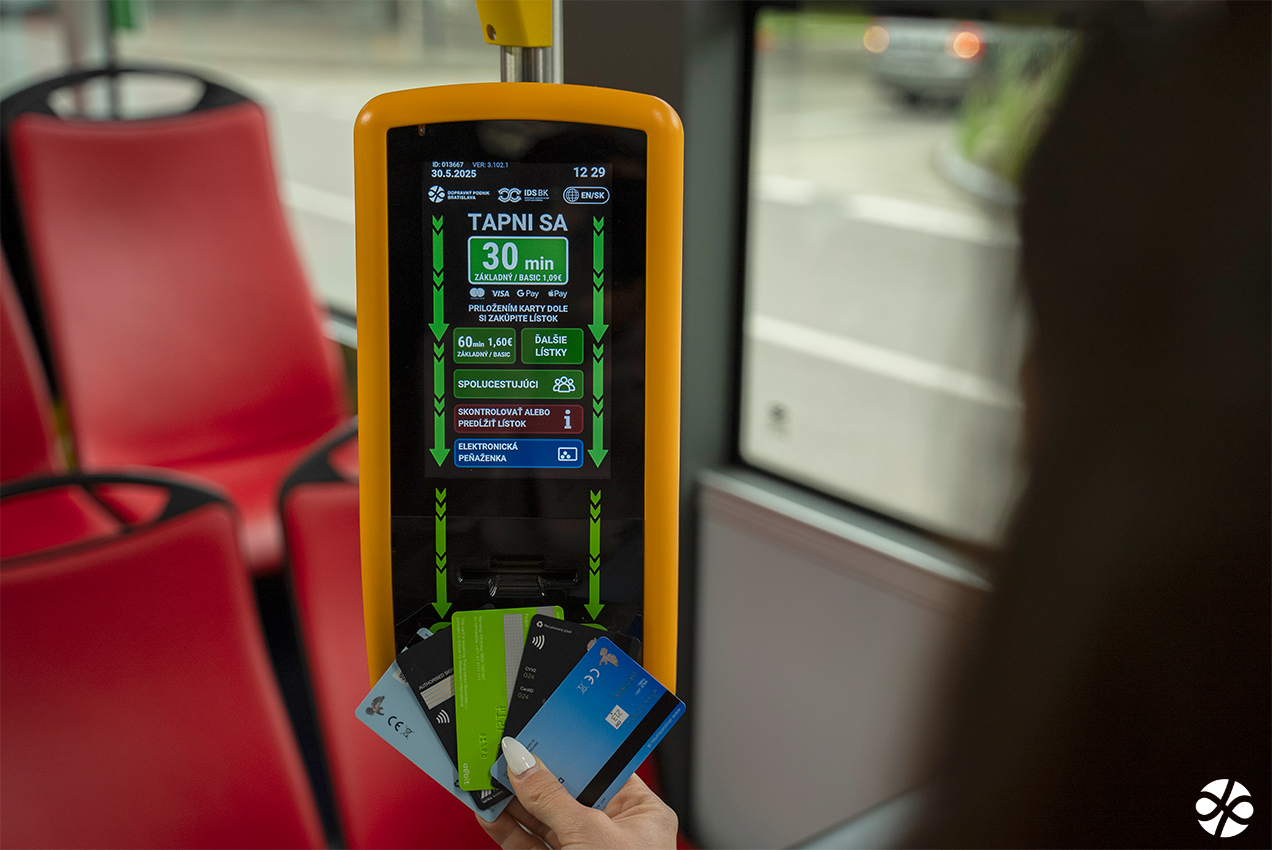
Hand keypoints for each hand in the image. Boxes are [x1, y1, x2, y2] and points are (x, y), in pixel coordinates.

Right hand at [478, 737, 677, 849]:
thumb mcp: (588, 836)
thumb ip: (551, 797)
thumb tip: (524, 762)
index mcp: (642, 814)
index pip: (602, 767)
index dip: (569, 749)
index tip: (539, 732)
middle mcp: (616, 833)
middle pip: (568, 791)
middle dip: (533, 775)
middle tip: (504, 754)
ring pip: (544, 819)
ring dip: (513, 801)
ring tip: (487, 779)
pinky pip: (531, 845)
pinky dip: (509, 830)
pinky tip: (490, 812)